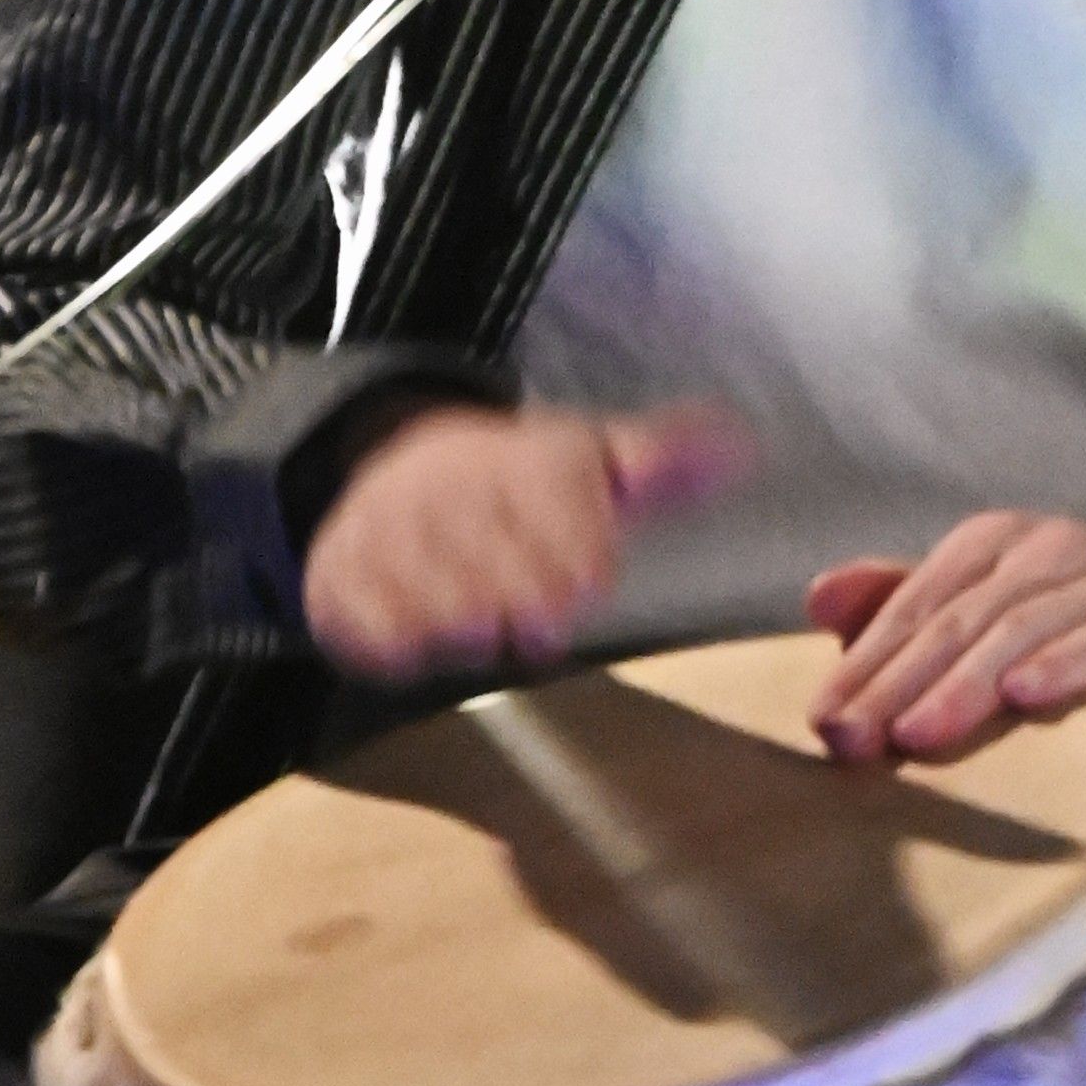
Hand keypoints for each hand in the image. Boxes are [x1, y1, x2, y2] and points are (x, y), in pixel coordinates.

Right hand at [299, 398, 745, 679]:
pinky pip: (381, 634)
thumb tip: (743, 447)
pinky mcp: (342, 579)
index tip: (583, 579)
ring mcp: (391, 537)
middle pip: (507, 587)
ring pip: (445, 614)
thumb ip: (666, 462)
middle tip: (530, 609)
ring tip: (477, 610)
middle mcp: (452, 494)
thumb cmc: (517, 480)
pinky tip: (421, 622)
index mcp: (524, 464)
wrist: (385, 462)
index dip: (579, 568)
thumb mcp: (594, 457)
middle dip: (525, 607)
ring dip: (470, 626)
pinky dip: (403, 639)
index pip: (567, 537)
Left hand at [804, 514, 1085, 761]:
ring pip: (1028, 625)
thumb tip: (817, 597)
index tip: (822, 723)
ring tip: (917, 737)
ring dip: (967, 681)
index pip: (919, 599)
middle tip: (851, 742)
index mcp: (1002, 543)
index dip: (867, 660)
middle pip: (964, 615)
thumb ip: (917, 610)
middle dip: (899, 679)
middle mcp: (1056, 547)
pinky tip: (1027, 698)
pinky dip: (1069, 664)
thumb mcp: (1000, 623)